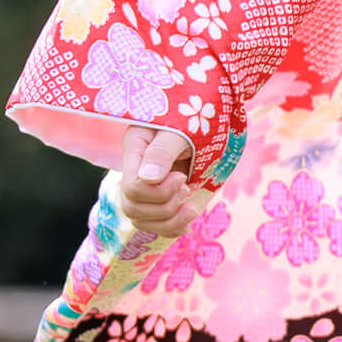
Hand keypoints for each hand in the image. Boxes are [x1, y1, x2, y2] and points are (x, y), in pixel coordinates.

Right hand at [120, 123, 199, 239]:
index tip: (182, 177)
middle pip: (132, 207)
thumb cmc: (195, 117)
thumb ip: (163, 151)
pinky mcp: (159, 196)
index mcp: (134, 149)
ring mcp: (145, 185)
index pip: (132, 187)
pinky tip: (187, 221)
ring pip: (141, 220)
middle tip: (187, 187)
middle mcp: (134, 169)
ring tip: (191, 205)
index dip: (158, 191)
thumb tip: (149, 178)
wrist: (209, 114)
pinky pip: (154, 224)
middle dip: (165, 205)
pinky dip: (171, 227)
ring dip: (170, 219)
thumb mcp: (180, 129)